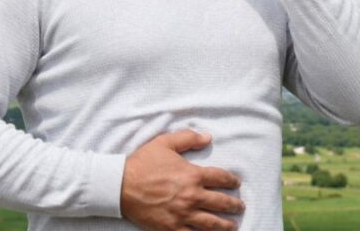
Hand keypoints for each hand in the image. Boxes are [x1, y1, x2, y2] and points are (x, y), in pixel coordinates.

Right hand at [121, 130, 244, 230]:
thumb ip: (188, 138)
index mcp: (192, 175)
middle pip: (221, 202)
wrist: (120, 185)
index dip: (231, 181)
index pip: (220, 178)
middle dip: (233, 205)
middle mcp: (191, 196)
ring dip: (225, 225)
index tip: (236, 183)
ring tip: (233, 226)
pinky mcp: (171, 228)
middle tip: (240, 206)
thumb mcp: (165, 143)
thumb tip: (208, 137)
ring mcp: (182, 214)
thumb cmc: (142, 163)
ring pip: (211, 223)